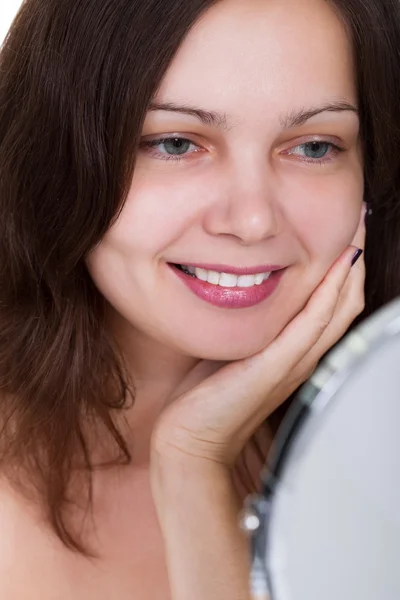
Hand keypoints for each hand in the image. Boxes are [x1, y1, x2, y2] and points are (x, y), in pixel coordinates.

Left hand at [151, 207, 365, 469]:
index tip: (342, 227)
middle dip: (354, 256)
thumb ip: (249, 325)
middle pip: (345, 300)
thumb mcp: (233, 349)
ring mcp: (294, 363)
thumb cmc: (207, 397)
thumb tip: (239, 288)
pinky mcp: (276, 367)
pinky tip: (338, 264)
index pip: (332, 302)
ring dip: (350, 266)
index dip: (343, 265)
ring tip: (355, 228)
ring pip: (337, 307)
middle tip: (356, 216)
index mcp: (294, 352)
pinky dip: (330, 292)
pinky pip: (312, 323)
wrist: (191, 442)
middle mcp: (302, 356)